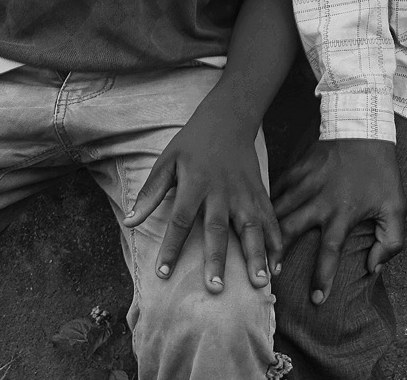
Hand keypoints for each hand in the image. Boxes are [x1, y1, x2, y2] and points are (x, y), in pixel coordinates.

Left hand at [122, 110, 278, 293]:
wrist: (229, 119)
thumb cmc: (193, 143)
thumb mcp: (167, 162)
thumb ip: (151, 194)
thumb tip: (129, 223)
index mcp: (195, 184)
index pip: (181, 220)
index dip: (171, 248)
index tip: (163, 274)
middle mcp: (222, 191)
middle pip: (219, 229)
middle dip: (218, 259)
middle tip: (216, 287)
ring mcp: (245, 193)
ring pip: (252, 227)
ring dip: (256, 256)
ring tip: (260, 284)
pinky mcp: (261, 193)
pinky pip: (271, 220)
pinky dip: (276, 243)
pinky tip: (277, 267)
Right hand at [272, 138, 404, 304]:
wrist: (365, 128)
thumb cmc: (381, 172)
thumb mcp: (397, 206)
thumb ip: (391, 241)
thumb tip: (373, 268)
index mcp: (343, 212)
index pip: (329, 252)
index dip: (322, 278)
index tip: (316, 299)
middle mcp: (320, 200)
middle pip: (290, 232)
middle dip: (276, 255)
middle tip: (268, 276)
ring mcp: (305, 183)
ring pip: (278, 212)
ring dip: (266, 233)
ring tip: (256, 252)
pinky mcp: (297, 169)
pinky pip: (276, 191)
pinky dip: (267, 206)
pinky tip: (260, 220)